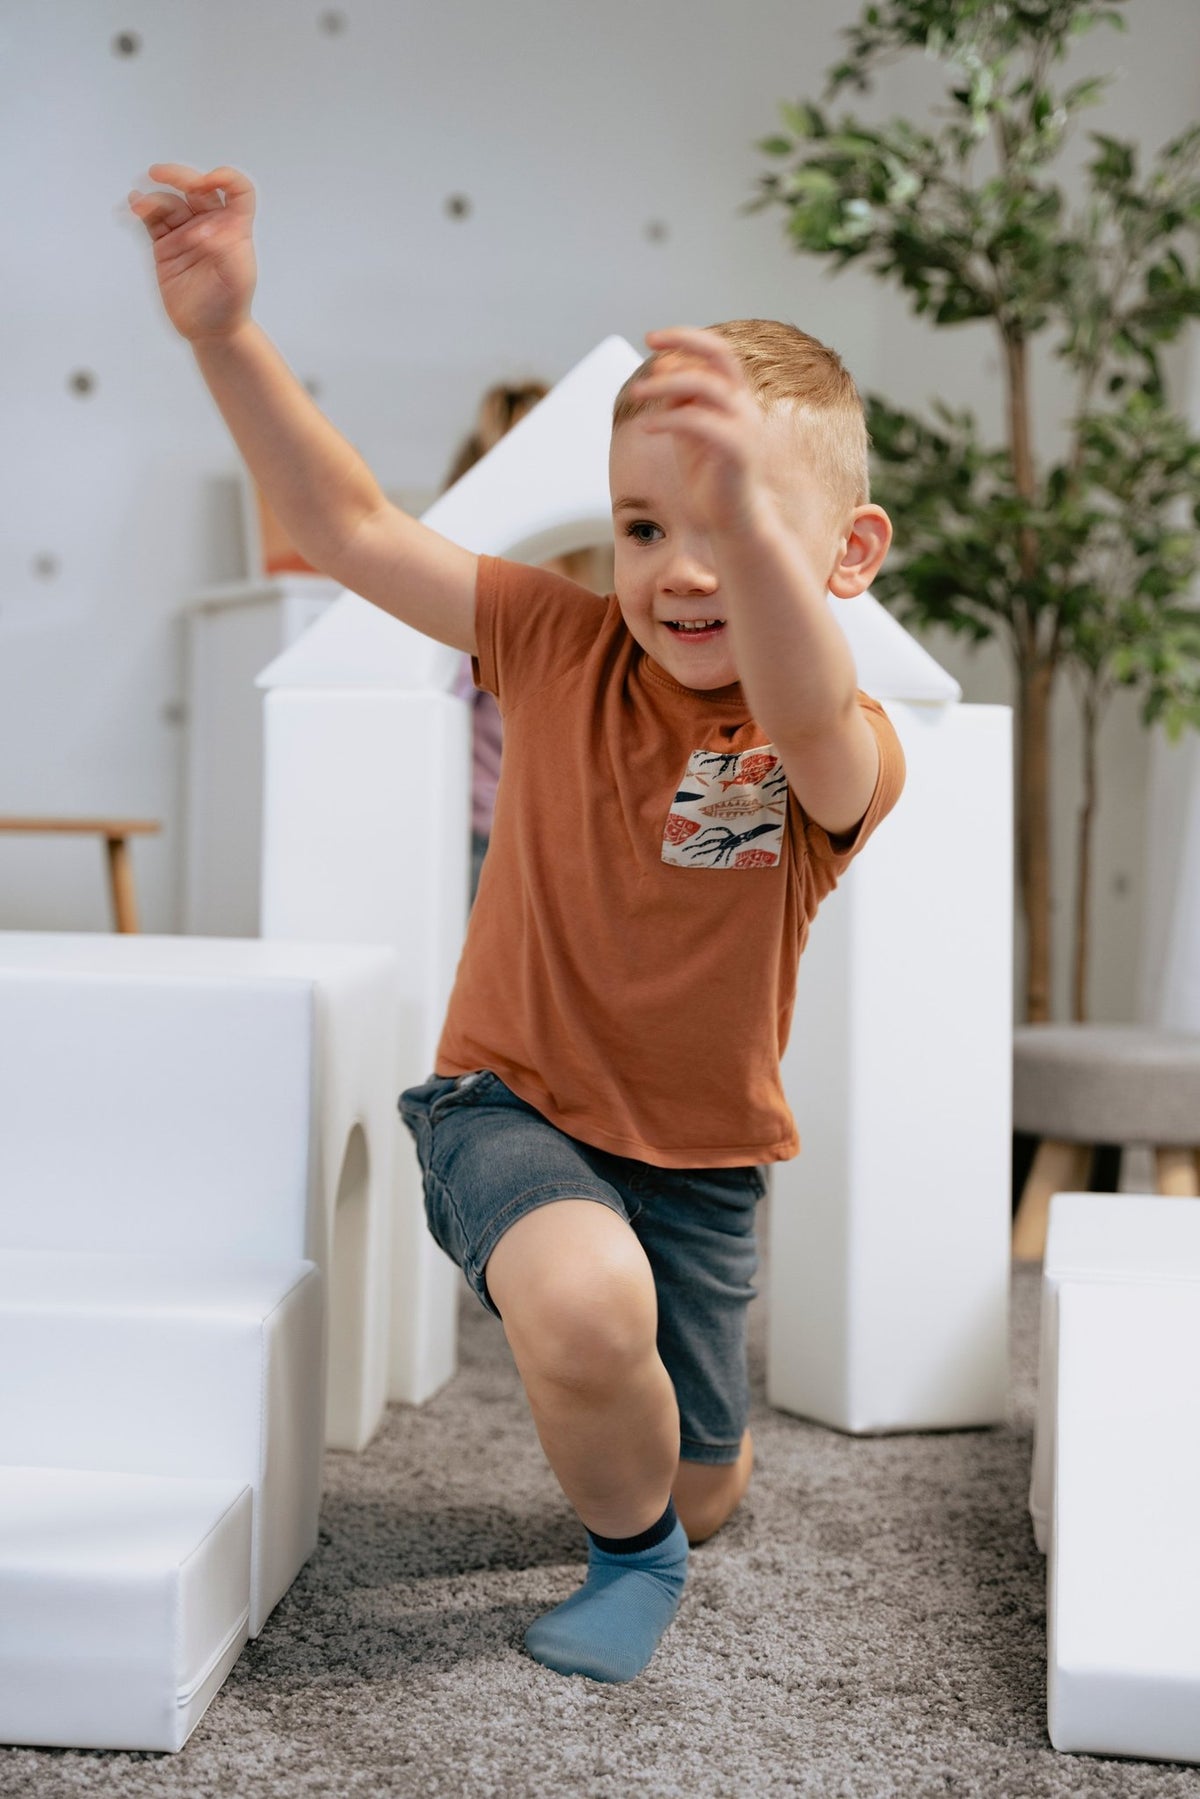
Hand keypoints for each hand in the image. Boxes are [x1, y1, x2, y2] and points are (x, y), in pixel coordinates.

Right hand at [127, 163, 256, 342]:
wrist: (210, 331)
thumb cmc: (230, 304)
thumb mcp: (237, 276)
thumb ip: (223, 248)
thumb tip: (200, 230)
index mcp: (234, 226)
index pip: (237, 190)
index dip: (225, 177)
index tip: (208, 181)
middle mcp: (210, 224)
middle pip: (195, 187)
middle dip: (178, 177)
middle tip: (158, 174)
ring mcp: (186, 232)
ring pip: (169, 202)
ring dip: (153, 198)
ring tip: (139, 205)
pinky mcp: (165, 244)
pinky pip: (152, 220)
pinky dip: (140, 210)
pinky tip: (132, 205)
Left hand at [631, 327, 768, 535]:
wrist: (733, 519)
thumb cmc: (710, 475)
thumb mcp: (689, 430)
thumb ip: (679, 401)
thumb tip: (662, 364)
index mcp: (737, 397)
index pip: (716, 351)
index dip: (685, 339)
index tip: (652, 340)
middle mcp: (745, 404)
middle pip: (720, 354)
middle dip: (684, 340)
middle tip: (649, 340)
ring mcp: (745, 426)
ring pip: (706, 386)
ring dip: (666, 384)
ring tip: (637, 392)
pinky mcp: (737, 450)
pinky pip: (699, 423)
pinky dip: (669, 420)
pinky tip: (648, 427)